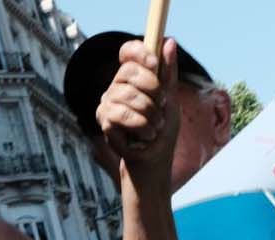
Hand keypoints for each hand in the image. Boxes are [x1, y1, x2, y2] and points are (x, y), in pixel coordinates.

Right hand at [97, 39, 179, 184]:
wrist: (154, 162)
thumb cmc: (162, 131)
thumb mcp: (171, 100)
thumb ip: (168, 73)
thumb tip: (170, 41)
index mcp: (132, 78)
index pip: (128, 52)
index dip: (140, 53)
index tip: (155, 64)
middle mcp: (116, 86)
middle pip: (129, 71)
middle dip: (153, 90)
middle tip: (162, 106)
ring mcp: (107, 102)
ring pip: (129, 96)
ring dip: (151, 115)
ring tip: (155, 127)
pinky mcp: (104, 121)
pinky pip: (123, 115)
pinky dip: (142, 127)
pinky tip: (145, 136)